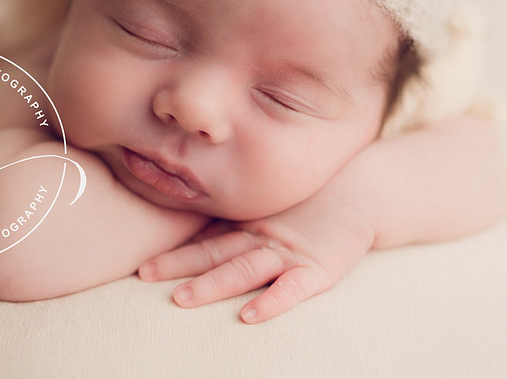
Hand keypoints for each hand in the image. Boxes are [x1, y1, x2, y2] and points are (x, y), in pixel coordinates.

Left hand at [137, 189, 374, 323]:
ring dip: (212, 284)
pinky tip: (249, 315)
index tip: (144, 267)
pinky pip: (292, 289)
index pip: (207, 242)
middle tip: (147, 275)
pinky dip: (271, 302)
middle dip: (181, 266)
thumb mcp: (269, 212)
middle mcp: (262, 239)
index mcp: (249, 228)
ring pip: (244, 270)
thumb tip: (196, 238)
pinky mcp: (318, 270)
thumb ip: (238, 226)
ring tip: (183, 298)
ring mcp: (289, 254)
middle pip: (216, 254)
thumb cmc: (312, 203)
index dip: (176, 254)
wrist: (363, 190)